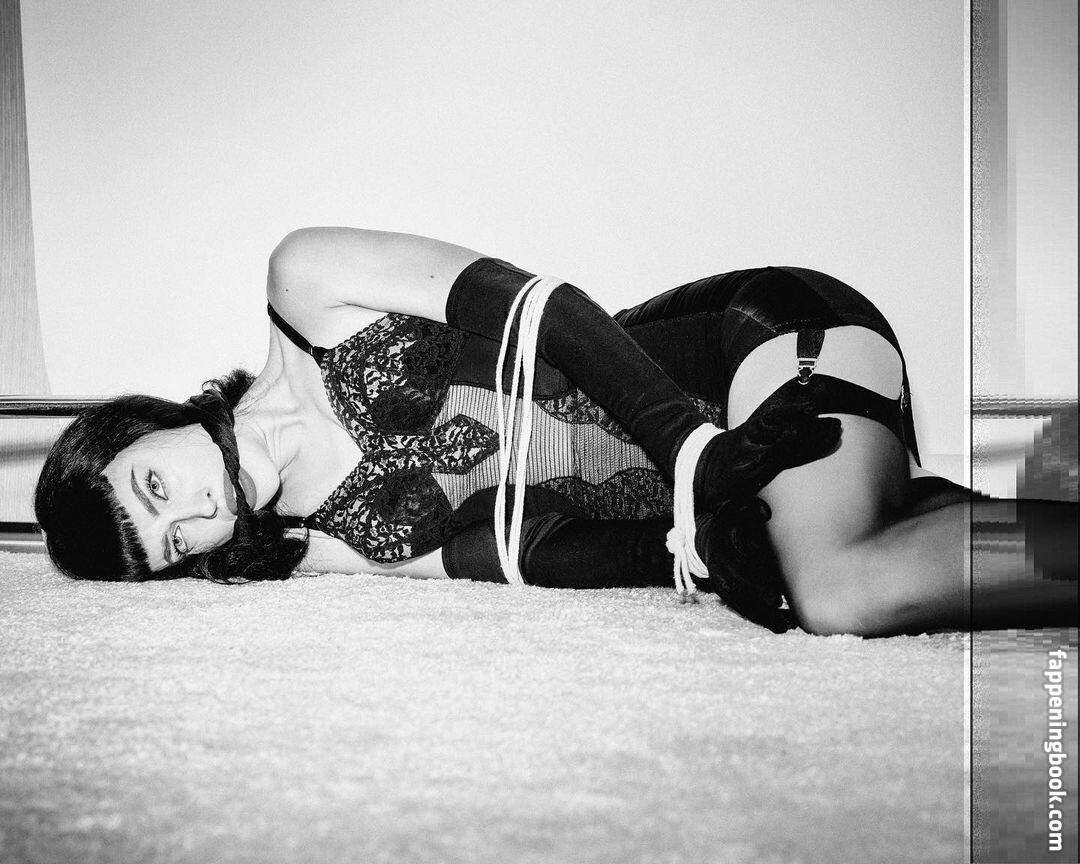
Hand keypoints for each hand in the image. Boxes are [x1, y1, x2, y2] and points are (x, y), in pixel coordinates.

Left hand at [694, 395, 840, 510]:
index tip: (818, 441)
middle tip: (837, 429)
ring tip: (831, 419)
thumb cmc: (716, 491)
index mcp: (746, 471)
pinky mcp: (751, 426)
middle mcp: (750, 450)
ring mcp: (750, 436)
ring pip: (781, 425)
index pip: (775, 457)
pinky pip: (773, 416)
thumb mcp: (723, 508)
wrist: (696, 465)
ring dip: (807, 422)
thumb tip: (766, 513)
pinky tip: (809, 407)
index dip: (796, 447)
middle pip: (784, 439)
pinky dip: (791, 411)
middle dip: (811, 434)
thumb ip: (744, 512)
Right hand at [695, 496, 793, 632]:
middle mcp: (719, 574)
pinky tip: (780, 626)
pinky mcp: (728, 594)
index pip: (739, 574)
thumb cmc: (729, 521)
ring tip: (786, 627)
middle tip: (786, 621)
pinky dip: (760, 619)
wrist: (708, 537)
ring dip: (763, 619)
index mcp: (721, 555)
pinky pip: (743, 610)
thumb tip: (766, 513)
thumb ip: (751, 509)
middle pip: (741, 597)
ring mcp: (722, 586)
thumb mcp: (736, 509)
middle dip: (761, 610)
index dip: (756, 587)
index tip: (777, 599)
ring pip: (741, 607)